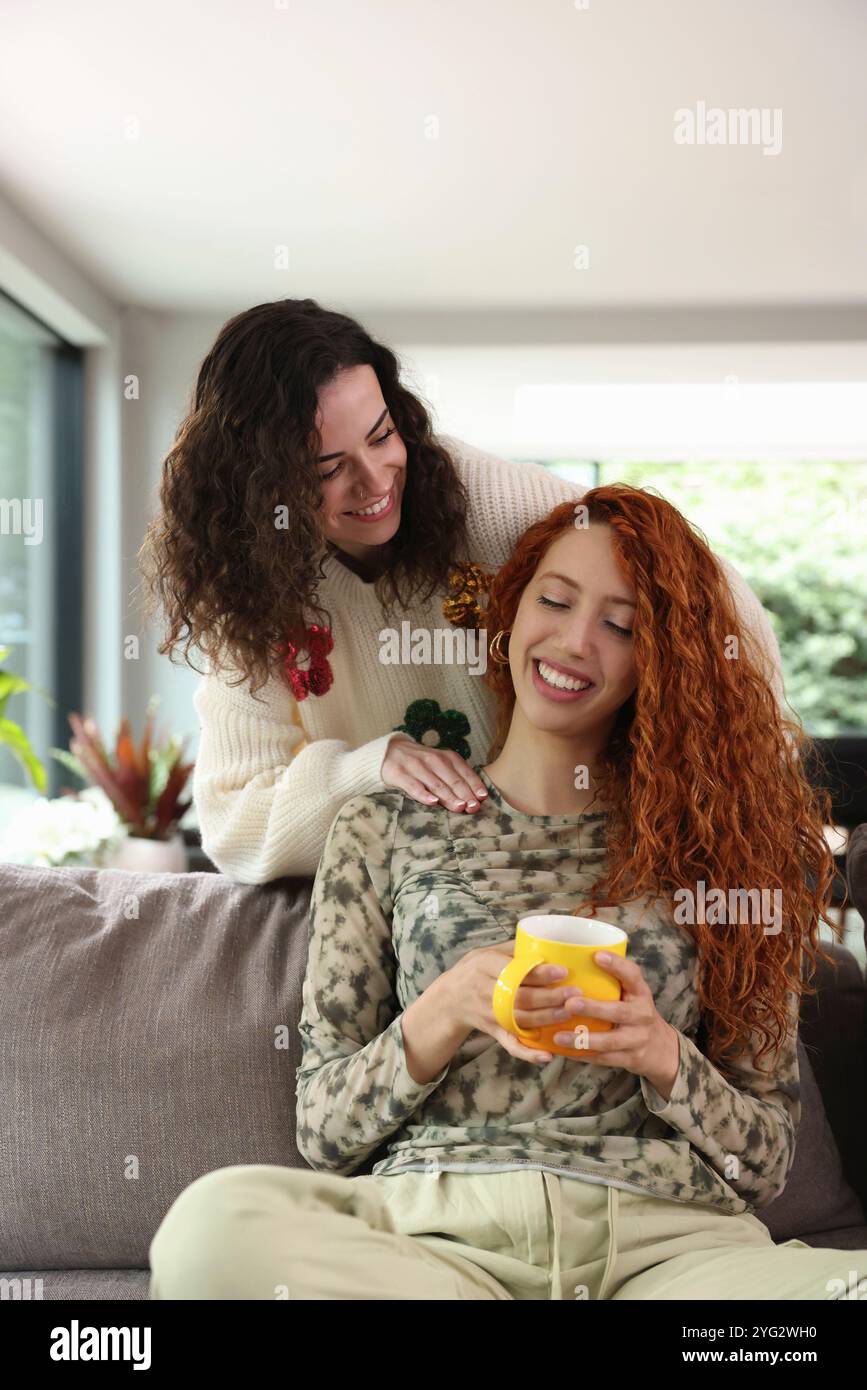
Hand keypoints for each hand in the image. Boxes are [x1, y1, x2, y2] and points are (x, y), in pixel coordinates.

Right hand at [380, 733, 488, 813]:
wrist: (389, 752)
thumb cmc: (422, 764)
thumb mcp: (440, 766)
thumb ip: (455, 779)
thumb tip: (476, 799)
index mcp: (446, 757)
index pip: (464, 772)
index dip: (474, 785)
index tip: (483, 798)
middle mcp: (432, 760)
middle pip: (452, 779)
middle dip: (465, 794)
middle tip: (473, 807)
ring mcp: (415, 766)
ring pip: (435, 783)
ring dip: (449, 796)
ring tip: (459, 807)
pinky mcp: (399, 773)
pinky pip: (413, 786)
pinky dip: (423, 794)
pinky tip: (433, 803)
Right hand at [438, 943, 588, 1065]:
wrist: (448, 999)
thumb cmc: (474, 970)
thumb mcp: (486, 952)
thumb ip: (513, 948)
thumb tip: (547, 940)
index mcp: (485, 966)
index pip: (514, 971)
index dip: (539, 973)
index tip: (563, 971)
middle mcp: (485, 991)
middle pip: (521, 997)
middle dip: (550, 997)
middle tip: (575, 994)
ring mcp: (489, 1015)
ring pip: (520, 1020)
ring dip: (546, 1019)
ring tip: (570, 1012)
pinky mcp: (493, 1031)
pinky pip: (510, 1044)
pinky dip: (528, 1053)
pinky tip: (546, 1055)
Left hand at [551, 951, 679, 1092]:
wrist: (660, 1048)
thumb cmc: (635, 1012)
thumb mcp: (632, 993)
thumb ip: (614, 980)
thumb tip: (575, 958)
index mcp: (641, 993)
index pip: (633, 975)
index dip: (617, 965)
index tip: (597, 956)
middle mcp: (643, 1015)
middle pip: (618, 1011)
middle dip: (593, 1008)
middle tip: (569, 1003)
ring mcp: (638, 1039)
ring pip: (609, 1041)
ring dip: (582, 1039)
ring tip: (558, 1037)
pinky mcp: (631, 1059)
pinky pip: (604, 1059)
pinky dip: (583, 1056)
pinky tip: (564, 1052)